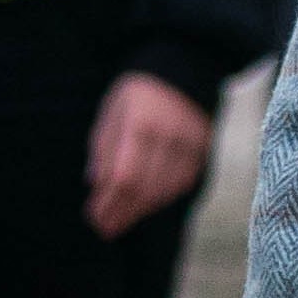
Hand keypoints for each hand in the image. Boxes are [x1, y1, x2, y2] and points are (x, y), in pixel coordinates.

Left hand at [84, 71, 213, 238]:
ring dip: (140, 210)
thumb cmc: (138, 92)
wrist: (185, 68)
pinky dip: (161, 198)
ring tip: (121, 220)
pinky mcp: (203, 149)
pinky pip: (182, 183)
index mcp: (140, 123)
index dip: (109, 203)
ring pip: (164, 190)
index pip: (124, 176)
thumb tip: (96, 184)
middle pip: (144, 189)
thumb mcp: (112, 111)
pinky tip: (146, 204)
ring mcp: (190, 144)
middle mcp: (168, 136)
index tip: (93, 218)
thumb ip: (104, 147)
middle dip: (122, 213)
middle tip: (105, 228)